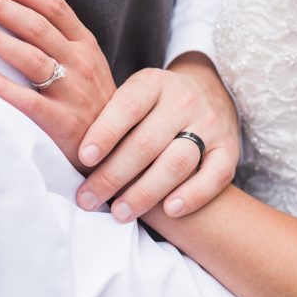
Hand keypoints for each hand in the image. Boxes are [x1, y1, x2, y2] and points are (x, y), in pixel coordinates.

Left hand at [0, 0, 115, 170]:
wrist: (113, 150)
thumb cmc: (89, 101)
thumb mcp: (85, 63)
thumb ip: (59, 38)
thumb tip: (16, 8)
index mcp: (85, 44)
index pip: (54, 7)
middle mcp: (81, 62)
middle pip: (37, 26)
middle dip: (0, 6)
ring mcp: (72, 91)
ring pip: (30, 57)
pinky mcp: (61, 121)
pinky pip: (27, 100)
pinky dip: (1, 84)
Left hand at [76, 54, 239, 221]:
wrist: (210, 92)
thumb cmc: (154, 106)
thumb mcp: (133, 96)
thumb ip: (108, 118)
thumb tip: (68, 151)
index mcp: (153, 83)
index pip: (128, 107)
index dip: (104, 132)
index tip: (83, 158)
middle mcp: (183, 100)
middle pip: (146, 143)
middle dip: (113, 176)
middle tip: (88, 199)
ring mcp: (209, 124)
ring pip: (176, 162)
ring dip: (145, 192)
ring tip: (119, 213)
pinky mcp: (228, 149)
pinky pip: (214, 176)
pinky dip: (193, 195)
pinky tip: (170, 210)